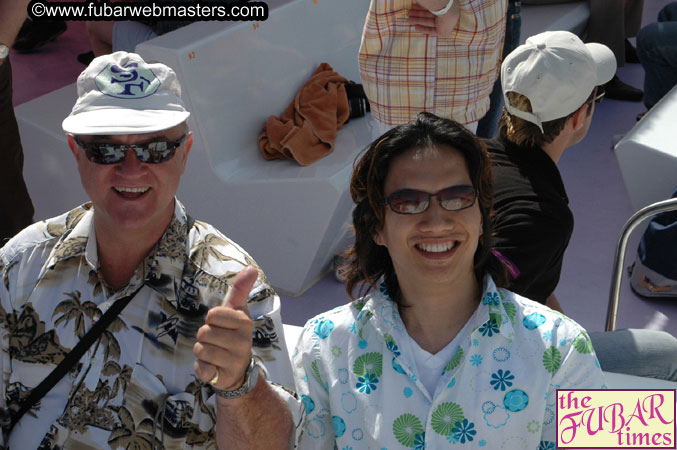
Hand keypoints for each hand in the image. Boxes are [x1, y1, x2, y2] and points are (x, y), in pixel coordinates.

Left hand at [194, 266, 257, 390]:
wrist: (239, 370)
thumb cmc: (233, 334)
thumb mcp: (237, 311)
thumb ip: (241, 289)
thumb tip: (252, 268)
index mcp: (244, 322)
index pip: (212, 314)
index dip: (211, 320)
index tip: (222, 326)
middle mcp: (243, 341)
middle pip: (204, 332)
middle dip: (204, 337)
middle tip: (217, 342)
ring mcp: (235, 360)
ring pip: (200, 349)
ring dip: (202, 352)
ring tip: (215, 354)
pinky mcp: (224, 377)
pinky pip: (201, 369)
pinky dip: (202, 369)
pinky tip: (212, 368)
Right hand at [408, 0, 460, 36]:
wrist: (447, 10)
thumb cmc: (440, 1)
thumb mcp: (432, 1)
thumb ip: (424, 2)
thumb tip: (418, 0)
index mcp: (444, 6)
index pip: (431, 7)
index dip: (421, 8)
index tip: (414, 7)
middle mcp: (445, 14)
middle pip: (429, 14)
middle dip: (418, 14)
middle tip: (409, 13)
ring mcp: (445, 23)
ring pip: (429, 22)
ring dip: (418, 20)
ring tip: (409, 20)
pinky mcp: (443, 32)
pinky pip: (432, 31)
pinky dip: (423, 29)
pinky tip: (415, 27)